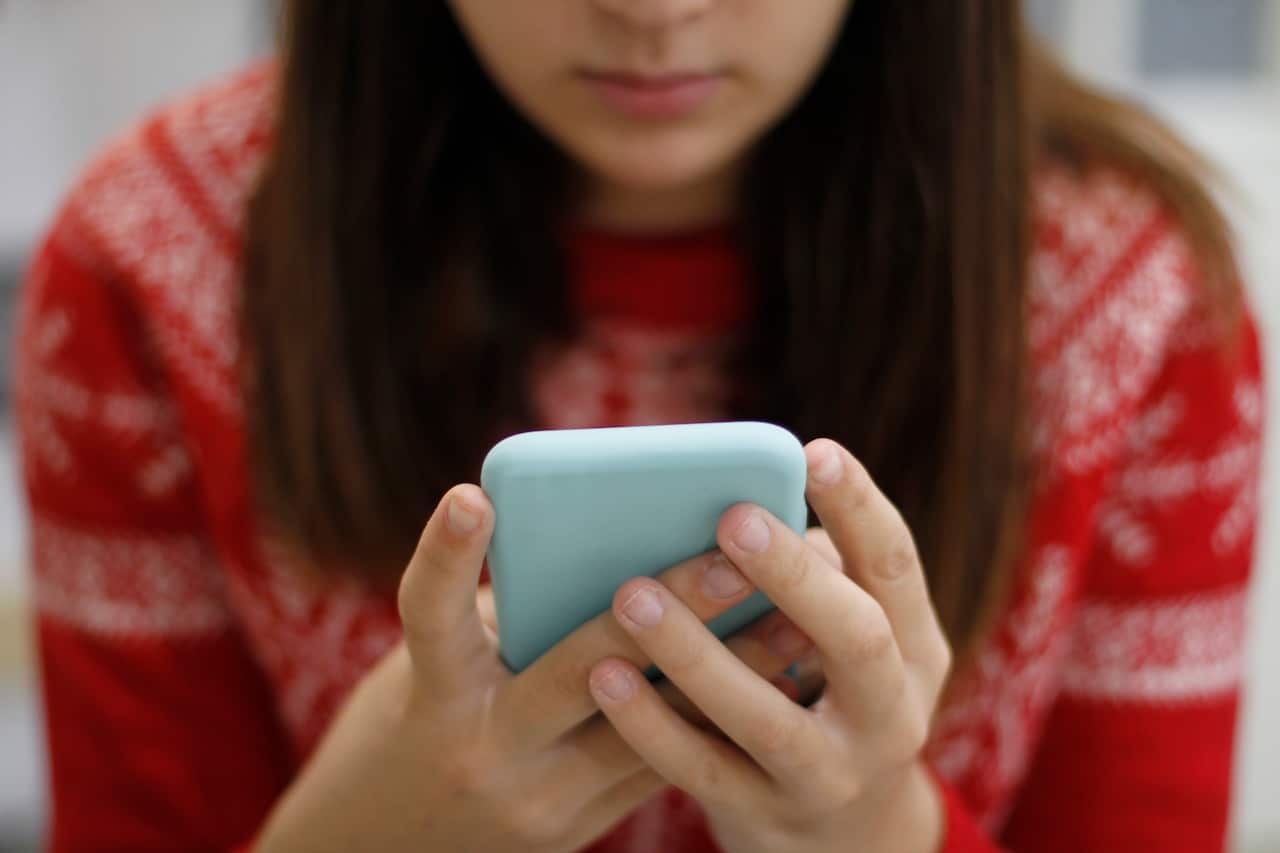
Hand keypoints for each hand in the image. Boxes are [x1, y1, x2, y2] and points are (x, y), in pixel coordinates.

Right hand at [256, 484, 814, 852]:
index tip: (473, 495)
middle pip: (579, 669)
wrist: (397, 852)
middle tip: (732, 558)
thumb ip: (511, 617)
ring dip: (727, 670)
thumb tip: (621, 548)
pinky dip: (714, 716)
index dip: (447, 558)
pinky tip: (777, 679)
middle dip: (665, 611)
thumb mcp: (436, 670)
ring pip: (648, 728)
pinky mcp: (583, 828)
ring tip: (797, 619)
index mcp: (434, 697)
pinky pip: (660, 765)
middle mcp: (485, 751)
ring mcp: (540, 801)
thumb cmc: (422, 725)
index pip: (431, 619)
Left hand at [586, 439, 951, 852]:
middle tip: (731, 517)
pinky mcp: (768, 813)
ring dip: (696, 653)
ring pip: (767, 717)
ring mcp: (832, 775)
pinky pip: (703, 770)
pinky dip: (651, 724)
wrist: (845, 833)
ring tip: (631, 595)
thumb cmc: (827, 691)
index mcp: (915, 649)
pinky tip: (604, 677)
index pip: (896, 566)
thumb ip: (810, 578)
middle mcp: (890, 714)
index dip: (859, 508)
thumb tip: (727, 504)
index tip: (812, 452)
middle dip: (794, 576)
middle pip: (855, 640)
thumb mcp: (846, 640)